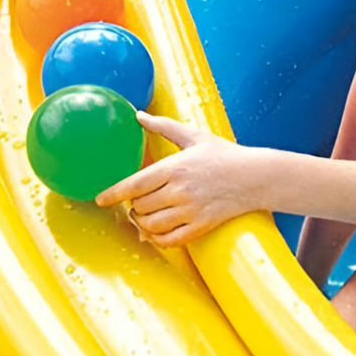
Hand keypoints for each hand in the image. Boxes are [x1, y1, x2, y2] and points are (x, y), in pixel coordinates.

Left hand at [95, 112, 261, 247]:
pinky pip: (169, 240)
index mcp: (176, 167)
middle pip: (140, 206)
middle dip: (133, 205)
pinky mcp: (200, 227)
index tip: (100, 199)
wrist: (256, 177)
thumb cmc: (225, 154)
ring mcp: (190, 211)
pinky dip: (157, 239)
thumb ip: (164, 126)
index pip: (135, 185)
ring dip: (142, 222)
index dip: (114, 193)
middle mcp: (180, 191)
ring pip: (150, 225)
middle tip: (135, 200)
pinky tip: (155, 232)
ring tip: (143, 215)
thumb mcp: (195, 136)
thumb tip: (138, 115)